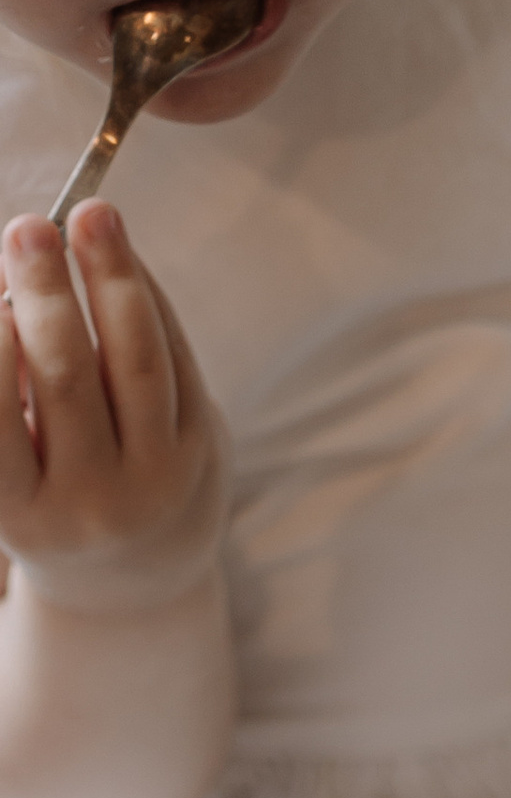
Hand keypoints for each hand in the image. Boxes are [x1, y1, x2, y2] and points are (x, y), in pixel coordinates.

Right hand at [0, 201, 225, 616]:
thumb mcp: (10, 471)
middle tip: (29, 228)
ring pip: (138, 364)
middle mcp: (92, 506)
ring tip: (92, 215)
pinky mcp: (203, 456)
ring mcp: (156, 484)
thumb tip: (9, 283)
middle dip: (47, 293)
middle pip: (70, 379)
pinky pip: (178, 363)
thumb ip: (3, 394)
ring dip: (113, 279)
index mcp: (21, 511)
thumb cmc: (45, 500)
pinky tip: (122, 256)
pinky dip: (150, 302)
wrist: (130, 581)